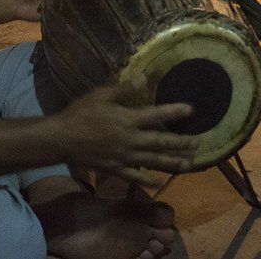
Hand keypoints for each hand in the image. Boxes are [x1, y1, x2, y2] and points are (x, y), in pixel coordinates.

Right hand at [53, 78, 196, 184]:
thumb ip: (124, 88)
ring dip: (172, 162)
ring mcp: (125, 157)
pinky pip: (135, 177)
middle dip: (180, 142)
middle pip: (161, 142)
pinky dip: (148, 180)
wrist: (62, 139)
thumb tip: (144, 78)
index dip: (175, 112)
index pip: (157, 115)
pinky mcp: (116, 169)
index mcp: (128, 119)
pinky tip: (159, 182)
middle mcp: (131, 140)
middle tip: (197, 142)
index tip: (191, 110)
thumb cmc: (81, 113)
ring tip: (189, 164)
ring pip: (153, 161)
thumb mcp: (101, 95)